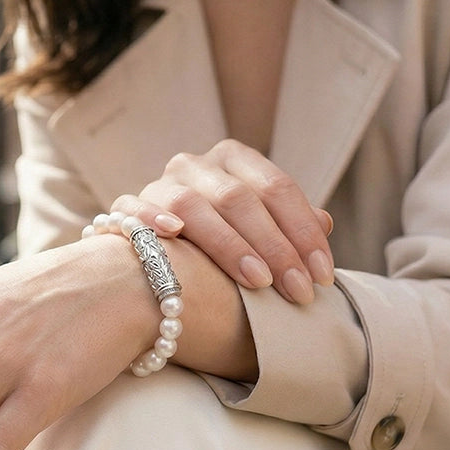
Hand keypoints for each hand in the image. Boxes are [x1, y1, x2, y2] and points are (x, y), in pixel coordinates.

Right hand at [109, 139, 333, 304]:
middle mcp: (197, 164)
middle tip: (298, 290)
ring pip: (192, 204)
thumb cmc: (221, 246)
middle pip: (239, 198)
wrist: (155, 260)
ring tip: (257, 280)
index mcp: (234, 159)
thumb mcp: (259, 230)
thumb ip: (289, 225)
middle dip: (275, 247)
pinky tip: (174, 233)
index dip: (303, 231)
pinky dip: (152, 217)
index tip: (322, 276)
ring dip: (228, 244)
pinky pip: (133, 207)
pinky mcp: (125, 208)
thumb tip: (324, 223)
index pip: (277, 187)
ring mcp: (160, 184)